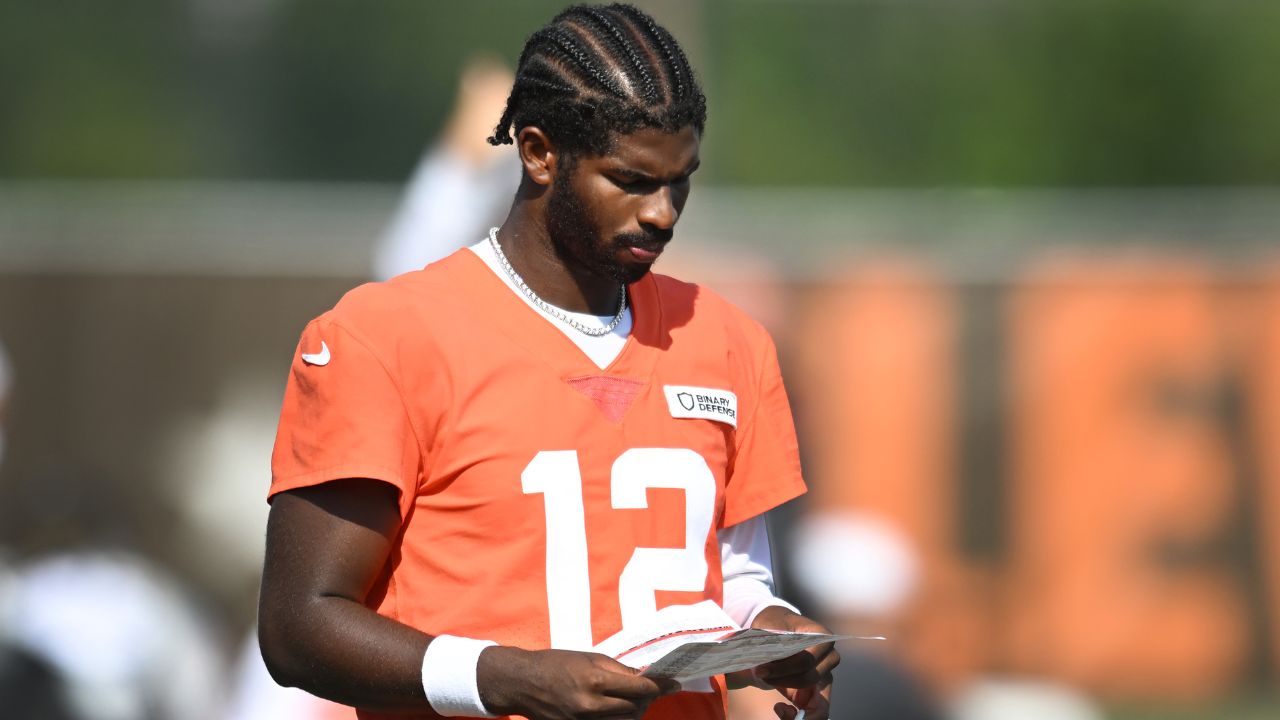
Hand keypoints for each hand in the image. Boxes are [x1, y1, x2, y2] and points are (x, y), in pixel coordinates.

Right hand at [477, 646, 679, 719]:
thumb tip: (643, 677)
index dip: (659, 686)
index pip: (638, 688)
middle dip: (648, 699)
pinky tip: (619, 709)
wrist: (522, 682)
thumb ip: (617, 670)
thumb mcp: (588, 658)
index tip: (673, 683)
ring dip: (635, 711)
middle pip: (635, 708)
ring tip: (635, 699)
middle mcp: (591, 704)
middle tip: (654, 690)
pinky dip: (618, 719)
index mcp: (594, 680)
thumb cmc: (555, 663)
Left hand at [743, 606, 839, 719]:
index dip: (783, 668)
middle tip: (760, 676)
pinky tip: (780, 708)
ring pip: (815, 699)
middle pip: (809, 678)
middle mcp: (829, 656)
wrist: (778, 629)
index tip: (761, 670)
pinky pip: (816, 710)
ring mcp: (826, 674)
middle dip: (782, 681)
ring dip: (791, 701)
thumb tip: (766, 663)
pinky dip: (799, 715)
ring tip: (772, 694)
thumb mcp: (767, 625)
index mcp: (822, 636)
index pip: (806, 659)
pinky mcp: (819, 689)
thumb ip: (768, 641)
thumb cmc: (774, 625)